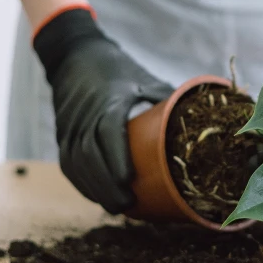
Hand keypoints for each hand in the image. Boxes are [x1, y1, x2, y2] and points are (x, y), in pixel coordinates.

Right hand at [32, 8, 172, 212]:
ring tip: (117, 207)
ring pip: (76, 163)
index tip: (129, 179)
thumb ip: (166, 100)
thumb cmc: (117, 69)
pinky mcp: (62, 134)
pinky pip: (68, 164)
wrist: (75, 55)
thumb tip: (200, 121)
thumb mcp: (143, 78)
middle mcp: (84, 114)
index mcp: (108, 98)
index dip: (117, 157)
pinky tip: (98, 198)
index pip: (107, 130)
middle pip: (90, 154)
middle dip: (107, 183)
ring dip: (95, 188)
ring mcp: (69, 125)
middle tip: (129, 204)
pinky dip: (82, 184)